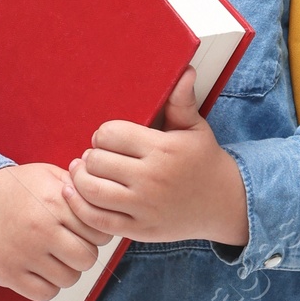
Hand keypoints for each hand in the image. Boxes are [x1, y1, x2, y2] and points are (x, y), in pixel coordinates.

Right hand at [0, 162, 101, 300]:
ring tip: (55, 256)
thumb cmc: (17, 190)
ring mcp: (23, 254)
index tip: (84, 231)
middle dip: (84, 253)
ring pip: (69, 279)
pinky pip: (45, 293)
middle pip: (87, 258)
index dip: (96, 234)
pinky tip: (41, 269)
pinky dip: (48, 286)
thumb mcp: (49, 175)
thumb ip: (80, 187)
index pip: (99, 233)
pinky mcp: (9, 274)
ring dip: (67, 271)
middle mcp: (40, 229)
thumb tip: (108, 201)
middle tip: (71, 245)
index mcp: (53, 202)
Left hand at [63, 69, 248, 247]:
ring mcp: (144, 207)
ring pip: (91, 189)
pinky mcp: (139, 230)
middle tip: (96, 158)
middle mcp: (152, 179)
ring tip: (83, 172)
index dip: (103, 134)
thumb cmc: (204, 162)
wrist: (224, 204)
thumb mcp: (196, 129)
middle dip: (92, 156)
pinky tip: (75, 194)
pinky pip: (97, 219)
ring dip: (80, 178)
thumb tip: (185, 71)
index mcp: (163, 149)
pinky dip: (79, 206)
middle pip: (96, 160)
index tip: (108, 139)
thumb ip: (182, 102)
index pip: (110, 134)